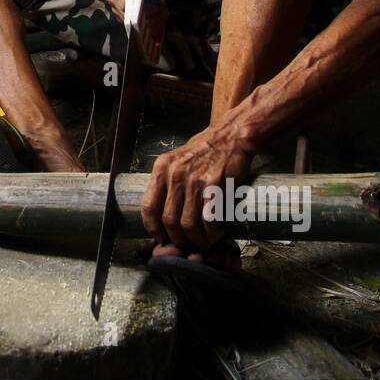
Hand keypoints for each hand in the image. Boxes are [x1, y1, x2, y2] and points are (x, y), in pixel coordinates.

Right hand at [108, 0, 170, 65]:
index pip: (124, 3)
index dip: (141, 8)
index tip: (157, 7)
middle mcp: (114, 0)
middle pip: (129, 17)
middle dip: (149, 18)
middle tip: (163, 11)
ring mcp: (119, 11)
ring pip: (134, 26)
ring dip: (152, 23)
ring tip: (163, 13)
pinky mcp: (127, 20)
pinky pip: (138, 29)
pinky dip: (151, 28)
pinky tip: (160, 22)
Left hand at [140, 126, 249, 254]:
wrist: (231, 135)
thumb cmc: (205, 150)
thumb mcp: (178, 161)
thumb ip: (168, 184)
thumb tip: (163, 217)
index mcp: (162, 169)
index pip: (148, 207)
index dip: (154, 229)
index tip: (162, 237)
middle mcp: (175, 174)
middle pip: (169, 221)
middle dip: (179, 239)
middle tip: (188, 244)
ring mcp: (195, 180)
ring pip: (188, 224)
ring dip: (197, 239)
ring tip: (204, 241)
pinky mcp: (215, 186)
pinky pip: (209, 220)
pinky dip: (212, 232)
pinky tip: (216, 232)